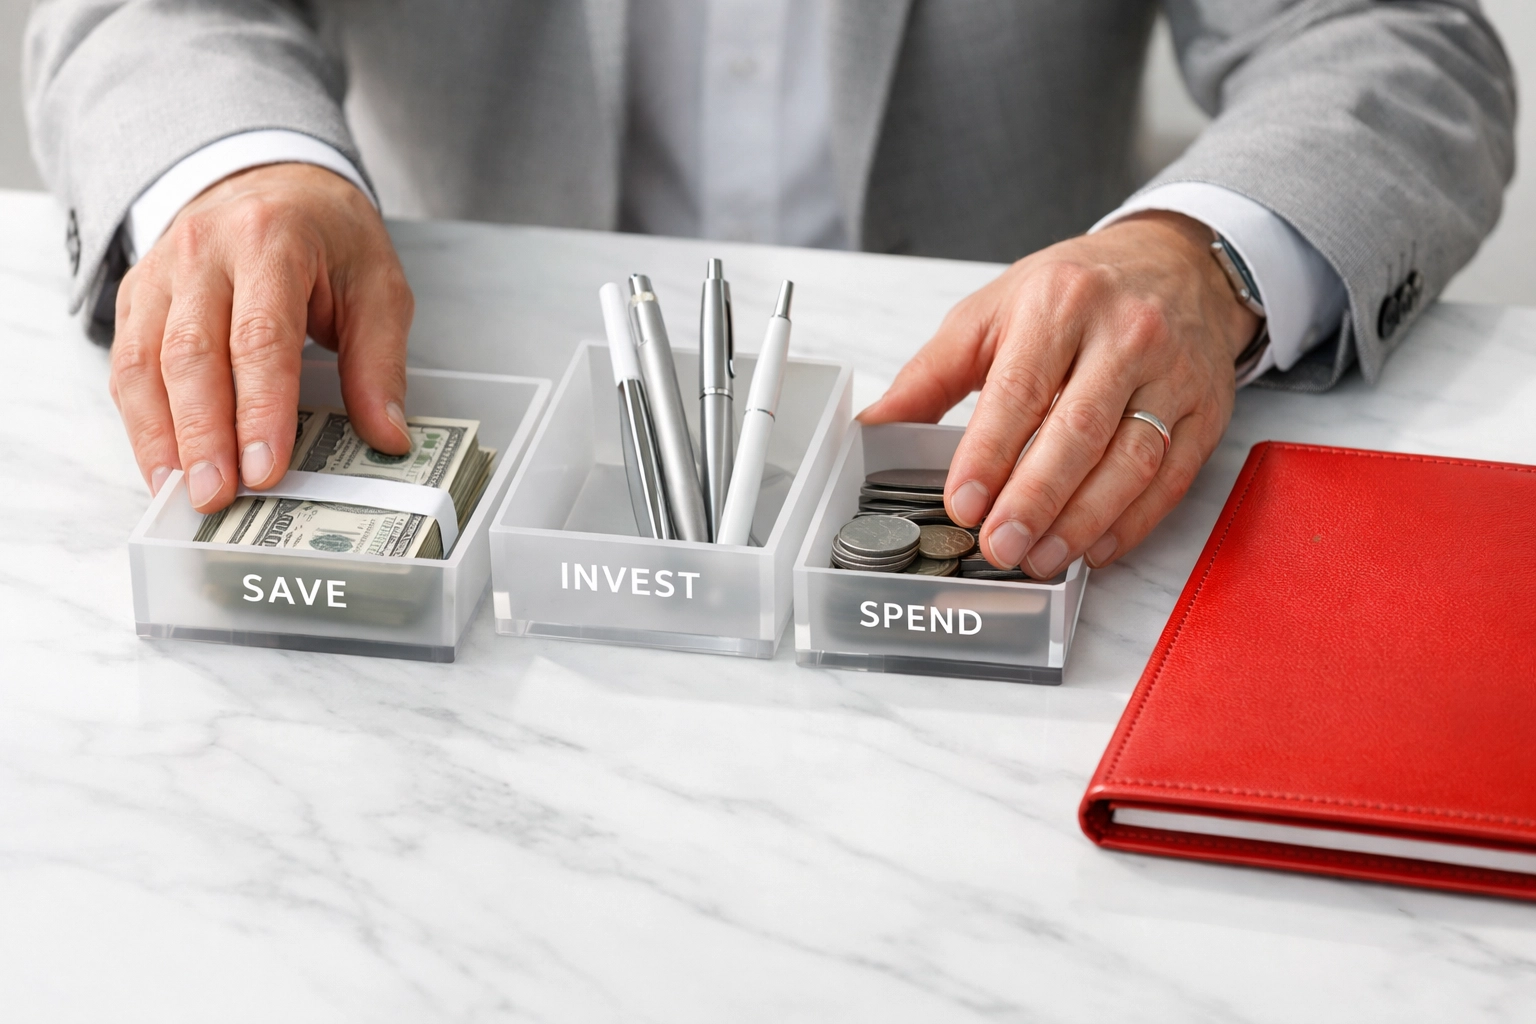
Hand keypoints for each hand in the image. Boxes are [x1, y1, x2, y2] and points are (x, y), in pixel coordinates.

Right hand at [111, 162, 413, 511]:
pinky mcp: (137, 297)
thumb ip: (380, 363)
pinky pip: (126, 365)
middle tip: (217, 496)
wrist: (270, 179)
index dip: (260, 410)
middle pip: (191, 354)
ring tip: (181, 494)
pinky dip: (141, 421)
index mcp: (269, 242)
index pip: (260, 337)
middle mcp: (202, 253)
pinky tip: (162, 465)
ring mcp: (160, 274)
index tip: (265, 469)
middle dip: (202, 435)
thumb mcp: (377, 285)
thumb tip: (387, 437)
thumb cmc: (328, 236)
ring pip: (144, 362)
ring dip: (160, 437)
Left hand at [859, 211, 1258, 575]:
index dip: (989, 454)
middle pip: (1077, 431)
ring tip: (1039, 558)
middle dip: (1034, 499)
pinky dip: (1132, 522)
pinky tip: (1094, 548)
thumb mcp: (992, 311)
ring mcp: (1173, 373)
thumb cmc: (1075, 291)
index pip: (1019, 389)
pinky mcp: (1207, 408)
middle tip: (998, 547)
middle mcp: (1124, 334)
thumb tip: (874, 425)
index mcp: (1059, 303)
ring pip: (1131, 461)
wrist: (1176, 262)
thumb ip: (931, 373)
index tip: (963, 504)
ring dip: (1082, 521)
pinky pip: (1172, 476)